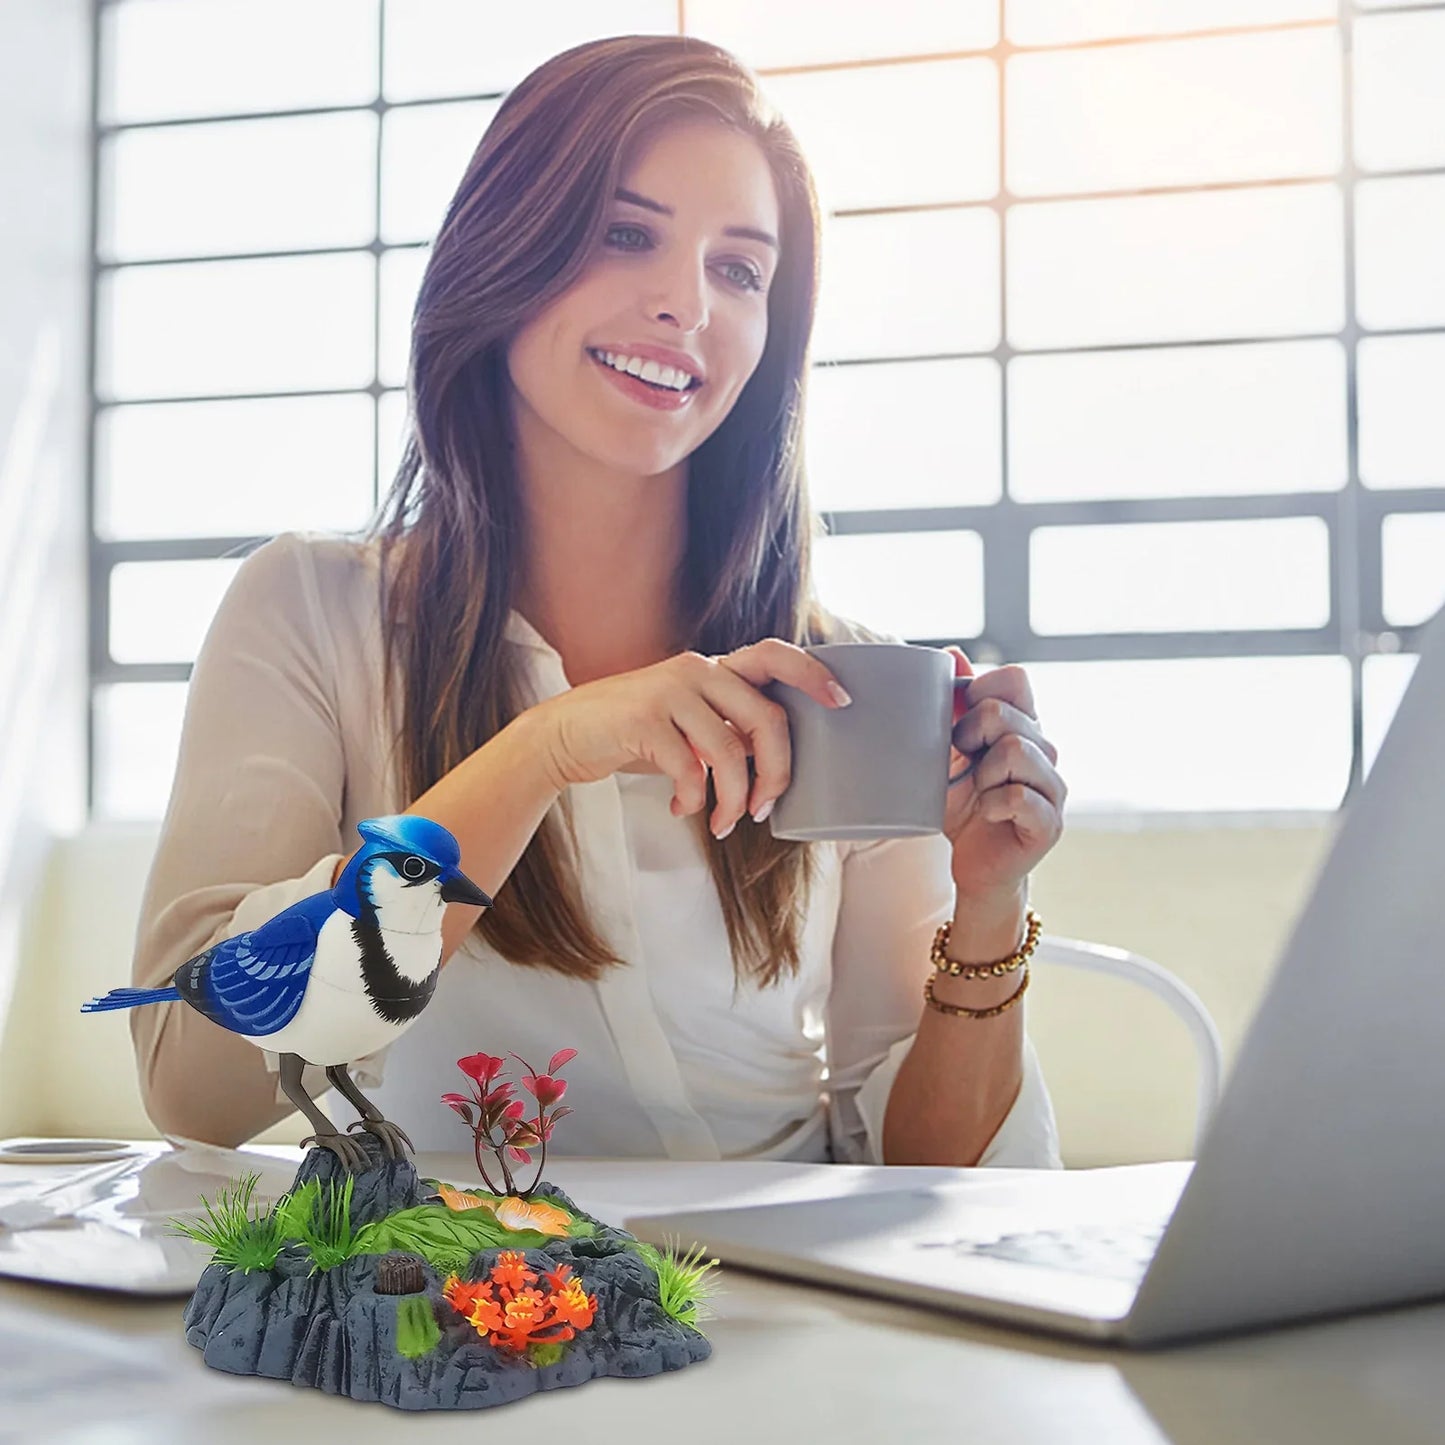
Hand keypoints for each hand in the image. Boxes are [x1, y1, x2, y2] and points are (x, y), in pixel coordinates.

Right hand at [529, 643, 851, 837]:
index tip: (841, 702)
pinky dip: (693, 800)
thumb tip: (773, 764)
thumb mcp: (686, 721)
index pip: (774, 655)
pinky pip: (690, 770)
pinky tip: (680, 807)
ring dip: (733, 800)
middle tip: (764, 807)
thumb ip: (726, 727)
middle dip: (777, 773)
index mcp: (713, 667)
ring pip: (730, 752)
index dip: (812, 675)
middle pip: (767, 718)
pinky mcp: (642, 719)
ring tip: (721, 822)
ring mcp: (669, 691)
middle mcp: (696, 669)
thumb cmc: (636, 734)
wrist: (565, 734)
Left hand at [942, 647, 1066, 900]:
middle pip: (1007, 714)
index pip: (1015, 680)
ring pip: (1016, 751)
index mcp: (1022, 726)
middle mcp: (1044, 750)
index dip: (980, 691)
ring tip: (977, 791)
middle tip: (962, 762)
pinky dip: (992, 803)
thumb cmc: (960, 804)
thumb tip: (952, 654)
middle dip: (970, 735)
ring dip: (982, 774)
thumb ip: (955, 705)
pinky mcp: (1050, 822)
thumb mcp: (948, 751)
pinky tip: (985, 812)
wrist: (969, 863)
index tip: (956, 720)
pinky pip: (1020, 796)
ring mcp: (1051, 787)